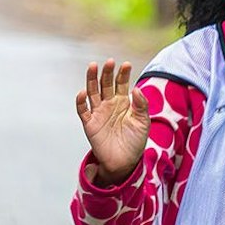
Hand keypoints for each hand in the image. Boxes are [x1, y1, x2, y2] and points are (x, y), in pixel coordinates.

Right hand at [77, 59, 149, 184]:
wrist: (125, 162)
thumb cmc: (135, 141)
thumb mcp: (143, 122)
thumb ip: (141, 105)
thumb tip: (136, 88)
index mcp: (123, 102)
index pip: (121, 84)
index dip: (122, 74)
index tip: (126, 64)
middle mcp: (109, 104)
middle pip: (105, 84)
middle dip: (107, 73)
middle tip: (109, 62)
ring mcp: (99, 113)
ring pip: (92, 92)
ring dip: (91, 80)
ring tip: (93, 66)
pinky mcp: (90, 124)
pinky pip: (83, 111)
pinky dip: (81, 102)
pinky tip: (82, 92)